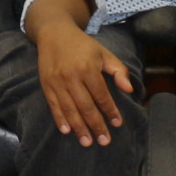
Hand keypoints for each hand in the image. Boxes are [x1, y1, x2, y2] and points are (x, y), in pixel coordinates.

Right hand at [35, 21, 133, 146]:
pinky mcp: (46, 85)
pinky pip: (54, 106)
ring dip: (79, 128)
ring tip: (87, 142)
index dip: (110, 110)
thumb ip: (118, 71)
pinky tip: (67, 131)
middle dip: (96, 125)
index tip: (117, 123)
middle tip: (104, 141)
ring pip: (69, 109)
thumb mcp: (104, 53)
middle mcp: (71, 77)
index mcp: (88, 68)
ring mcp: (57, 82)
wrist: (54, 33)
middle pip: (86, 106)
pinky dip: (59, 119)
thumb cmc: (83, 45)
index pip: (101, 95)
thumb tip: (129, 90)